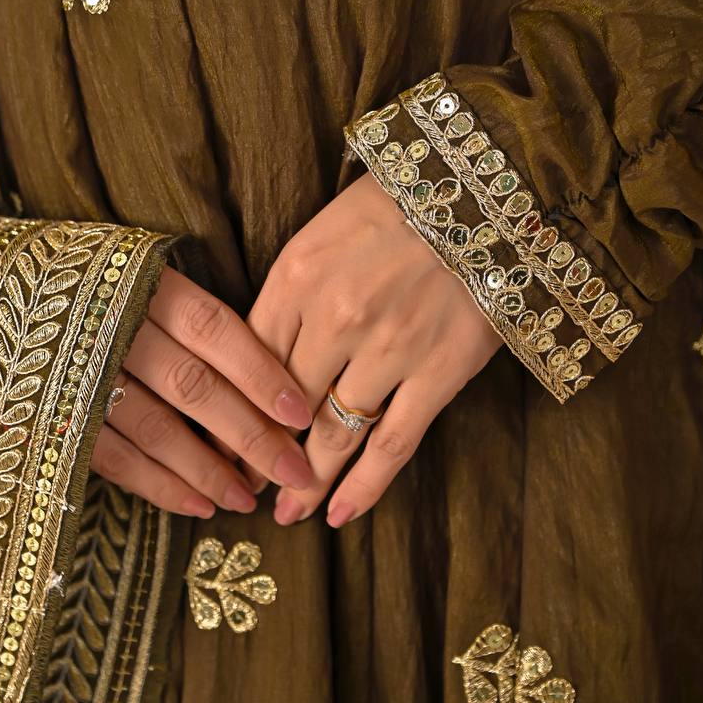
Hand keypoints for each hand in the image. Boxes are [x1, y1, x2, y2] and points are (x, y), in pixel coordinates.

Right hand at [91, 266, 313, 516]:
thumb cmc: (72, 283)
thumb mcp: (126, 272)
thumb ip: (179, 309)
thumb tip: (261, 363)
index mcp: (136, 282)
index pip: (214, 329)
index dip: (260, 372)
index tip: (299, 412)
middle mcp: (108, 327)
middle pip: (195, 387)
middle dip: (251, 435)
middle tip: (295, 471)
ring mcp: (75, 375)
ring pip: (157, 429)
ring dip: (209, 470)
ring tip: (247, 499)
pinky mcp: (46, 417)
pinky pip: (112, 458)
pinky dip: (159, 485)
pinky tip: (198, 504)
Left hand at [248, 174, 501, 527]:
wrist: (487, 189)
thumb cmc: (399, 204)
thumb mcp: (324, 233)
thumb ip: (289, 291)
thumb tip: (257, 354)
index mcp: (296, 277)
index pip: (247, 362)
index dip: (230, 411)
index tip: (216, 443)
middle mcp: (334, 317)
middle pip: (283, 406)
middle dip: (260, 455)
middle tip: (244, 489)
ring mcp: (388, 348)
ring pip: (332, 434)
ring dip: (304, 482)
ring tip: (286, 512)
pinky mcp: (439, 372)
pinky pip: (392, 444)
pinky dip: (364, 487)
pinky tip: (340, 514)